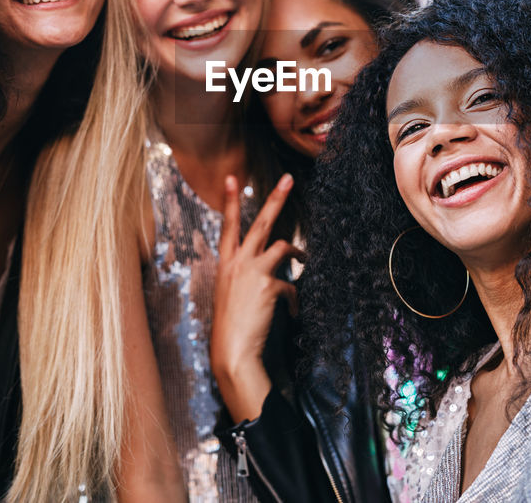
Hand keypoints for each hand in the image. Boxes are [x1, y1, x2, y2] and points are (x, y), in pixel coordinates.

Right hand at [210, 174, 300, 423]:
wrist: (231, 352)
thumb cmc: (231, 326)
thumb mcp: (231, 293)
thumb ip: (245, 275)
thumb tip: (270, 266)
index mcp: (226, 264)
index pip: (227, 226)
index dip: (229, 201)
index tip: (232, 178)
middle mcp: (237, 263)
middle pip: (259, 223)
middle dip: (276, 198)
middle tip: (289, 178)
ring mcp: (252, 272)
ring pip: (282, 247)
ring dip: (297, 253)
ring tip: (304, 260)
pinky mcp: (267, 286)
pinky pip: (290, 286)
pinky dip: (293, 300)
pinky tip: (291, 313)